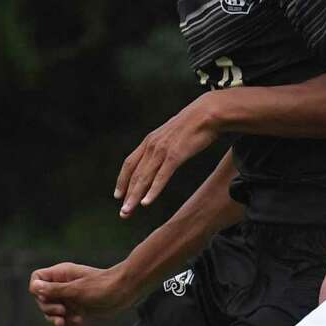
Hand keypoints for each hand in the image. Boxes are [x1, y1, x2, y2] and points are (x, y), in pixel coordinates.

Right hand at [28, 262, 132, 325]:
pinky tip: (79, 320)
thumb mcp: (76, 290)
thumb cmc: (102, 286)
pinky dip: (67, 319)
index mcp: (61, 274)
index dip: (37, 290)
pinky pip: (64, 315)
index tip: (46, 298)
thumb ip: (55, 290)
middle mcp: (63, 284)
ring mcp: (69, 296)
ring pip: (51, 308)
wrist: (124, 291)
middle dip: (47, 307)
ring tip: (64, 321)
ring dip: (55, 316)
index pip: (37, 279)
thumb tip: (35, 287)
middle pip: (41, 297)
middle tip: (61, 311)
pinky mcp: (77, 306)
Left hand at [114, 95, 220, 215]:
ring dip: (135, 196)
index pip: (129, 163)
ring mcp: (162, 151)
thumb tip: (162, 155)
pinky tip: (146, 202)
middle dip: (126, 195)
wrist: (207, 114)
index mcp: (149, 141)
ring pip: (144, 178)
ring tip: (128, 211)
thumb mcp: (171, 134)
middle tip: (123, 212)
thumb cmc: (193, 124)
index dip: (122, 180)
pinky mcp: (175, 156)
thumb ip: (163, 145)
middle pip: (134, 174)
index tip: (118, 195)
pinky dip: (152, 190)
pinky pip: (161, 177)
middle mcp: (151, 146)